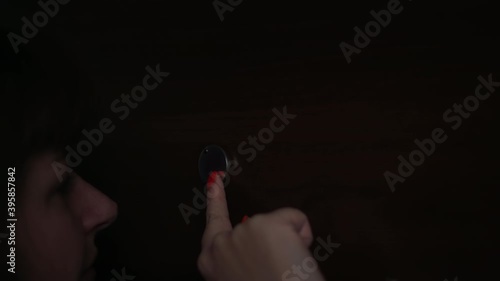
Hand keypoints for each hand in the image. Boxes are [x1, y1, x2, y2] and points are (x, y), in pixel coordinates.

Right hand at [197, 171, 325, 280]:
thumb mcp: (241, 277)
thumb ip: (240, 258)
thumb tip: (255, 239)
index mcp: (211, 261)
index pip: (212, 222)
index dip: (214, 199)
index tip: (214, 180)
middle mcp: (222, 244)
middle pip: (253, 227)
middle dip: (269, 240)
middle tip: (279, 264)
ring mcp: (245, 230)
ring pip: (276, 224)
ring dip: (287, 243)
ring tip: (286, 269)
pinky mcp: (269, 223)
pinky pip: (295, 218)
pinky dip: (303, 233)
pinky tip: (298, 253)